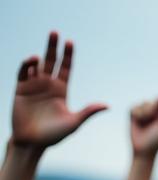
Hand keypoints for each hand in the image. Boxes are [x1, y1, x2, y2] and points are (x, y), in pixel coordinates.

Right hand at [11, 32, 105, 148]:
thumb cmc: (54, 135)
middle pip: (51, 61)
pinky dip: (27, 64)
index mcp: (61, 91)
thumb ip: (89, 112)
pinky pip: (23, 72)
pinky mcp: (20, 88)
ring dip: (39, 55)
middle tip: (55, 32)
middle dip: (53, 46)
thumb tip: (108, 106)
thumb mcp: (74, 122)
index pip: (66, 68)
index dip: (68, 55)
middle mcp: (48, 85)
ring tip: (42, 52)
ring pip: (37, 64)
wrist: (32, 142)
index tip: (70, 42)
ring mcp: (34, 85)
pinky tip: (33, 61)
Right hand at [130, 98, 157, 158]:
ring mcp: (143, 113)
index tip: (157, 116)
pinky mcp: (133, 114)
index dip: (157, 107)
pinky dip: (137, 115)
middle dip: (150, 112)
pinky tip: (138, 122)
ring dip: (144, 114)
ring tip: (145, 125)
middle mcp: (152, 112)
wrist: (144, 149)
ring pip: (142, 104)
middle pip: (150, 102)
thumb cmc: (156, 140)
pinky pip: (134, 108)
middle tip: (152, 124)